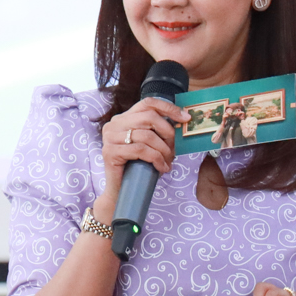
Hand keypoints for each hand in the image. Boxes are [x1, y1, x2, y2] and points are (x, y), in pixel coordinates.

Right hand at [97, 96, 188, 215]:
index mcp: (123, 118)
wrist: (120, 192)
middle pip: (148, 117)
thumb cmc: (137, 167)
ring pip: (146, 136)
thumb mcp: (149, 144)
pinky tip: (162, 168)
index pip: (147, 103)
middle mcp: (114, 124)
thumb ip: (158, 131)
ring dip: (163, 150)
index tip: (185, 118)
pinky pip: (140, 150)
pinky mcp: (110, 152)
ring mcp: (109, 137)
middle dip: (167, 132)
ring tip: (168, 162)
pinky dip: (156, 159)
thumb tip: (183, 122)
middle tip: (175, 148)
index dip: (168, 108)